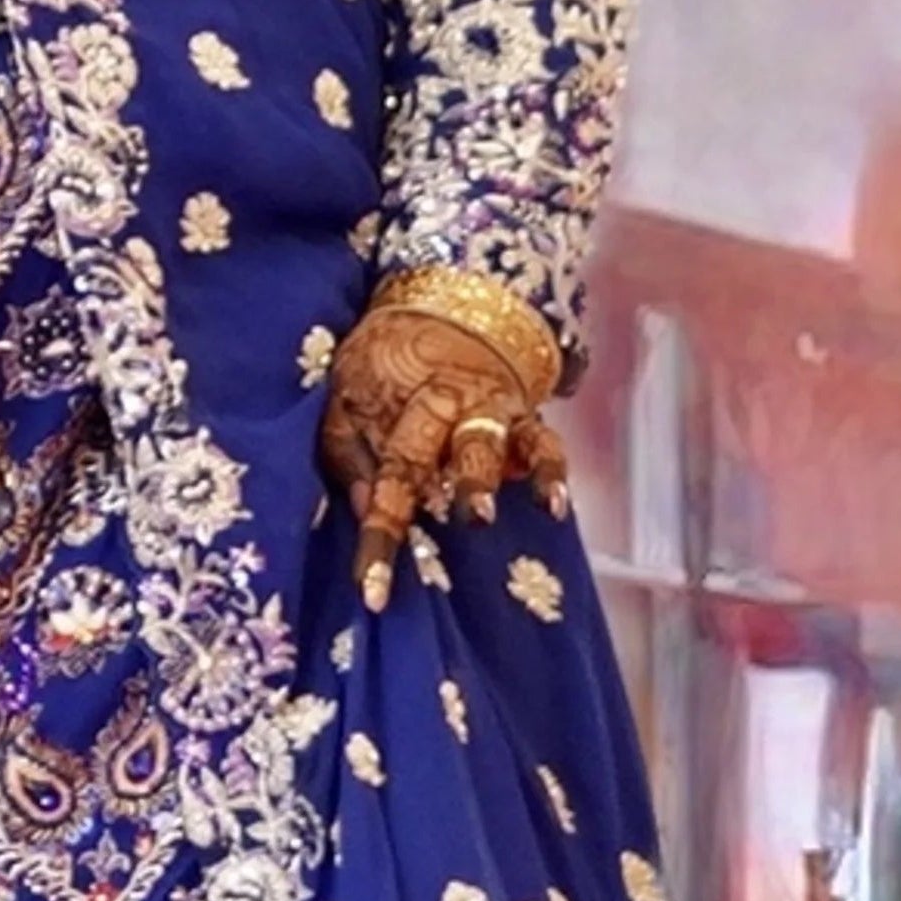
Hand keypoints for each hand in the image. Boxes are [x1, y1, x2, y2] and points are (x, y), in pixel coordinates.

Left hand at [318, 302, 566, 610]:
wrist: (450, 309)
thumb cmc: (387, 367)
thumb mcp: (347, 394)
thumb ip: (349, 451)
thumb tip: (364, 508)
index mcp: (389, 410)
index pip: (380, 475)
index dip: (377, 537)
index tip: (372, 591)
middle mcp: (438, 412)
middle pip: (430, 454)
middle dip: (424, 494)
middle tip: (446, 523)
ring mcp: (484, 414)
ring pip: (487, 445)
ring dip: (484, 480)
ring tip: (485, 515)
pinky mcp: (524, 420)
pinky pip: (543, 444)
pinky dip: (549, 472)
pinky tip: (554, 506)